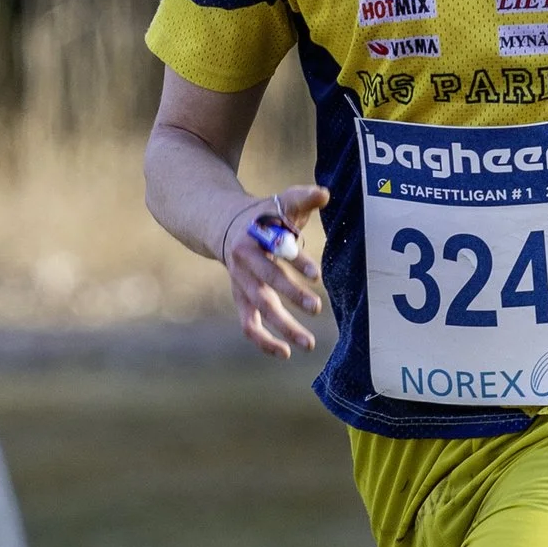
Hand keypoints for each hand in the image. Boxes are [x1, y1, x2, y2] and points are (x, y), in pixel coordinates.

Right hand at [222, 183, 328, 359]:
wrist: (223, 227)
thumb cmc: (263, 217)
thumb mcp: (280, 202)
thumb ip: (303, 197)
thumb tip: (324, 193)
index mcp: (255, 236)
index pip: (277, 249)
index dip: (296, 260)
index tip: (315, 274)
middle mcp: (245, 262)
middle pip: (268, 281)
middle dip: (292, 295)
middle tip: (317, 307)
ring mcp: (242, 284)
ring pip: (260, 308)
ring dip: (283, 327)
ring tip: (309, 343)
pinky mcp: (242, 299)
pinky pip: (248, 325)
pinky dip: (264, 341)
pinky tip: (285, 353)